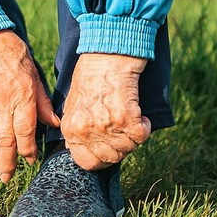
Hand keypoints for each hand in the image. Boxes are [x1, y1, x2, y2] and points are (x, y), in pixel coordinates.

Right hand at [0, 30, 59, 181]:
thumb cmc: (15, 57)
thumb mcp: (35, 76)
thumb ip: (43, 103)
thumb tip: (55, 124)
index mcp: (22, 97)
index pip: (25, 131)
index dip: (27, 150)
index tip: (29, 161)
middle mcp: (2, 103)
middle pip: (5, 140)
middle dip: (7, 163)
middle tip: (7, 178)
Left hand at [61, 53, 150, 170]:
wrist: (107, 54)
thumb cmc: (91, 74)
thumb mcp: (73, 103)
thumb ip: (77, 128)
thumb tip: (82, 147)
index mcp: (71, 129)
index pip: (86, 163)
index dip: (101, 158)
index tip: (110, 149)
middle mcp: (87, 131)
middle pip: (110, 159)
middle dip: (120, 148)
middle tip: (124, 132)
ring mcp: (106, 126)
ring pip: (128, 149)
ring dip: (133, 137)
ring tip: (132, 120)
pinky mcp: (126, 118)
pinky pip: (141, 136)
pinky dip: (145, 127)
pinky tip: (141, 115)